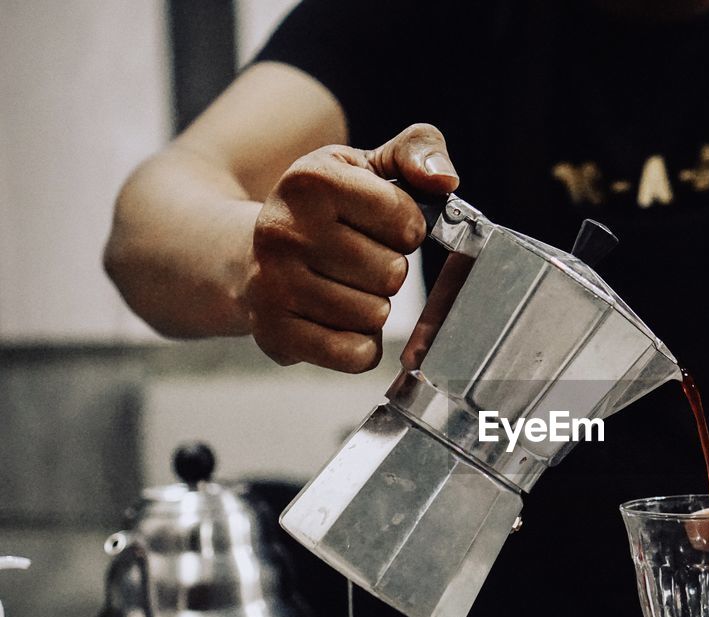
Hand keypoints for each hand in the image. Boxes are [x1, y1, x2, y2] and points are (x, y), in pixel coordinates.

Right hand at [246, 123, 458, 371]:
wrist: (246, 252)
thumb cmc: (323, 210)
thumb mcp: (367, 165)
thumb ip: (418, 151)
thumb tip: (444, 181)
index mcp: (310, 180)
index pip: (406, 221)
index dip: (408, 227)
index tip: (383, 225)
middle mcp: (283, 231)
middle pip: (392, 274)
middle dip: (389, 269)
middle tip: (360, 260)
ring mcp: (273, 285)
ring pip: (376, 316)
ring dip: (374, 307)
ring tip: (344, 287)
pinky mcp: (275, 334)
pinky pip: (355, 355)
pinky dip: (361, 346)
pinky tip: (339, 322)